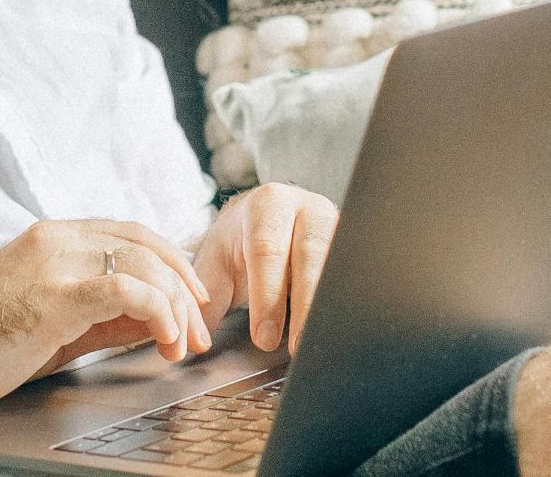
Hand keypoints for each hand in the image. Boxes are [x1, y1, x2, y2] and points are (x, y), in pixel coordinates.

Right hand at [0, 218, 212, 416]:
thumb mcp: (49, 321)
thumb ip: (100, 313)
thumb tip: (152, 320)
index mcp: (50, 238)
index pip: (130, 232)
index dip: (172, 262)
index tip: (192, 299)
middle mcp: (54, 239)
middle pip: (145, 243)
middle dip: (184, 287)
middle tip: (199, 330)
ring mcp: (53, 263)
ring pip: (142, 262)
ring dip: (177, 305)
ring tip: (183, 343)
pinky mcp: (53, 296)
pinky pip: (126, 289)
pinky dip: (158, 312)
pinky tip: (164, 339)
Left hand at [192, 183, 339, 354]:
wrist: (270, 215)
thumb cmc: (242, 240)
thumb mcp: (217, 262)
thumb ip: (206, 299)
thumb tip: (196, 342)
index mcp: (268, 205)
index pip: (267, 249)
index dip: (267, 297)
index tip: (264, 338)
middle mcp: (307, 208)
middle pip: (310, 255)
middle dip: (304, 305)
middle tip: (296, 346)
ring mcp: (336, 223)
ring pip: (337, 265)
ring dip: (328, 307)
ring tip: (318, 343)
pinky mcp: (353, 242)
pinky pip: (353, 273)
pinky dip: (346, 302)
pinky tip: (337, 329)